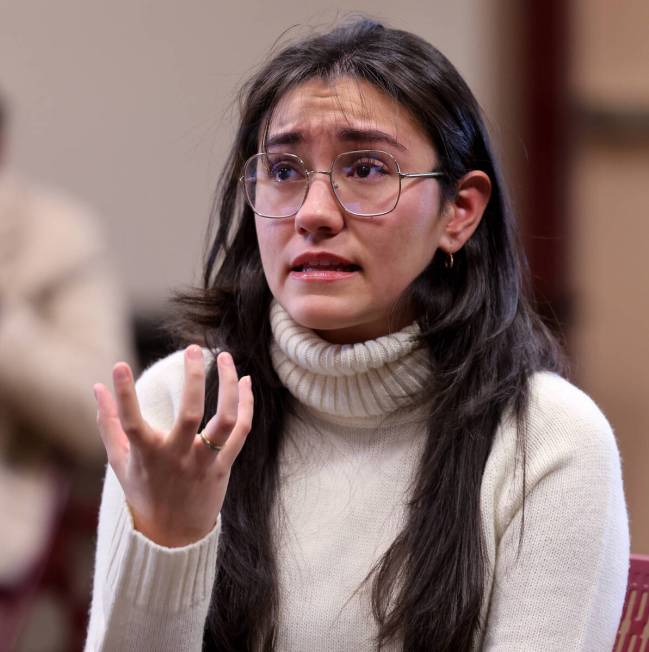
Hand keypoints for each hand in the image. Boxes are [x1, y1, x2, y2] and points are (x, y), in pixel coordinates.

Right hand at [93, 346, 252, 546]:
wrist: (174, 534)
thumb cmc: (144, 491)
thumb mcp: (120, 461)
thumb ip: (108, 423)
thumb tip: (96, 387)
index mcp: (146, 456)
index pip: (131, 421)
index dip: (123, 394)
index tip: (119, 366)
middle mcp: (177, 457)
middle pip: (190, 414)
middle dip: (194, 378)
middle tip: (194, 348)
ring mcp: (203, 462)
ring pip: (225, 420)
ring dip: (229, 386)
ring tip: (226, 357)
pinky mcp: (223, 466)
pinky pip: (241, 431)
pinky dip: (246, 404)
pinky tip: (244, 381)